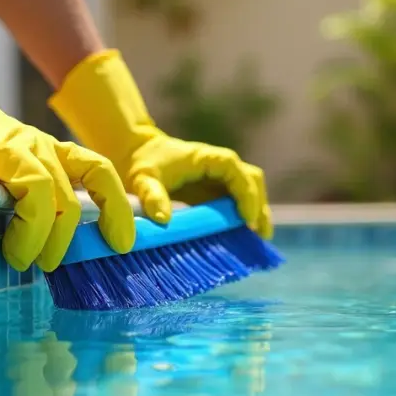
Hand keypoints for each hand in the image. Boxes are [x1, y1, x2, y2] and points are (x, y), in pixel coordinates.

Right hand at [0, 30, 134, 271]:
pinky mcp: (6, 153)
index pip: (100, 175)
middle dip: (79, 238)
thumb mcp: (6, 181)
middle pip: (86, 194)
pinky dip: (31, 228)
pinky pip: (35, 193)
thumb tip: (40, 254)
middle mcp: (48, 149)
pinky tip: (16, 249)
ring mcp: (29, 149)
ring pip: (63, 201)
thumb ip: (27, 207)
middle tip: (56, 265)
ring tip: (32, 261)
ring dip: (52, 240)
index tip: (124, 242)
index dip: (119, 207)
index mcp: (54, 155)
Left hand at [49, 49, 272, 238]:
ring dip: (257, 212)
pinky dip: (244, 218)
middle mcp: (218, 166)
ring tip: (258, 240)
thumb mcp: (142, 180)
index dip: (245, 192)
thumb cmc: (141, 164)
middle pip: (251, 180)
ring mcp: (219, 179)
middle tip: (259, 234)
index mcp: (205, 158)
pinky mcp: (215, 192)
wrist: (136, 155)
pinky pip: (237, 203)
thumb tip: (163, 220)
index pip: (235, 170)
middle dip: (259, 205)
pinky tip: (245, 238)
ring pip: (250, 191)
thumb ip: (152, 196)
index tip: (246, 218)